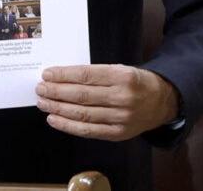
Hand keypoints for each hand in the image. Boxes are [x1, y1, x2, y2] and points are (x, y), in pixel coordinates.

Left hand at [36, 64, 179, 140]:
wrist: (162, 102)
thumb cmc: (134, 82)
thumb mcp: (119, 69)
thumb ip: (94, 73)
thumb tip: (61, 77)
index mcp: (122, 76)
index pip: (86, 75)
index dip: (63, 75)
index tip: (47, 74)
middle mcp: (123, 98)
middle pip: (82, 95)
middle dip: (56, 92)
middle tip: (40, 88)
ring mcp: (121, 118)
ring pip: (83, 114)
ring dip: (58, 109)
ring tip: (43, 103)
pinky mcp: (119, 134)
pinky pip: (89, 131)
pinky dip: (69, 126)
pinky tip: (55, 119)